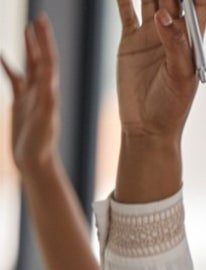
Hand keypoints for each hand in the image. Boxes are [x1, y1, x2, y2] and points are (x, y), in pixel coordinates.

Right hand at [2, 16, 59, 175]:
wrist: (35, 161)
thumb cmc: (40, 144)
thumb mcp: (43, 122)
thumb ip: (45, 103)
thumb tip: (47, 84)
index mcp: (48, 92)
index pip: (47, 60)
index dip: (44, 41)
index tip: (41, 22)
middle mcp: (43, 91)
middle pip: (42, 58)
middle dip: (40, 39)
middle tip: (39, 18)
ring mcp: (32, 96)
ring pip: (30, 66)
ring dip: (29, 48)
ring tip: (26, 29)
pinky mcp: (21, 103)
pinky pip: (15, 79)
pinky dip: (9, 66)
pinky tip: (0, 56)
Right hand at [114, 0, 205, 144]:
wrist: (147, 127)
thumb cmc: (172, 107)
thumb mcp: (180, 77)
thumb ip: (175, 45)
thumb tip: (166, 15)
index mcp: (191, 41)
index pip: (197, 6)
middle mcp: (172, 33)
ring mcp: (151, 35)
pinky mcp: (130, 40)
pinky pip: (126, 11)